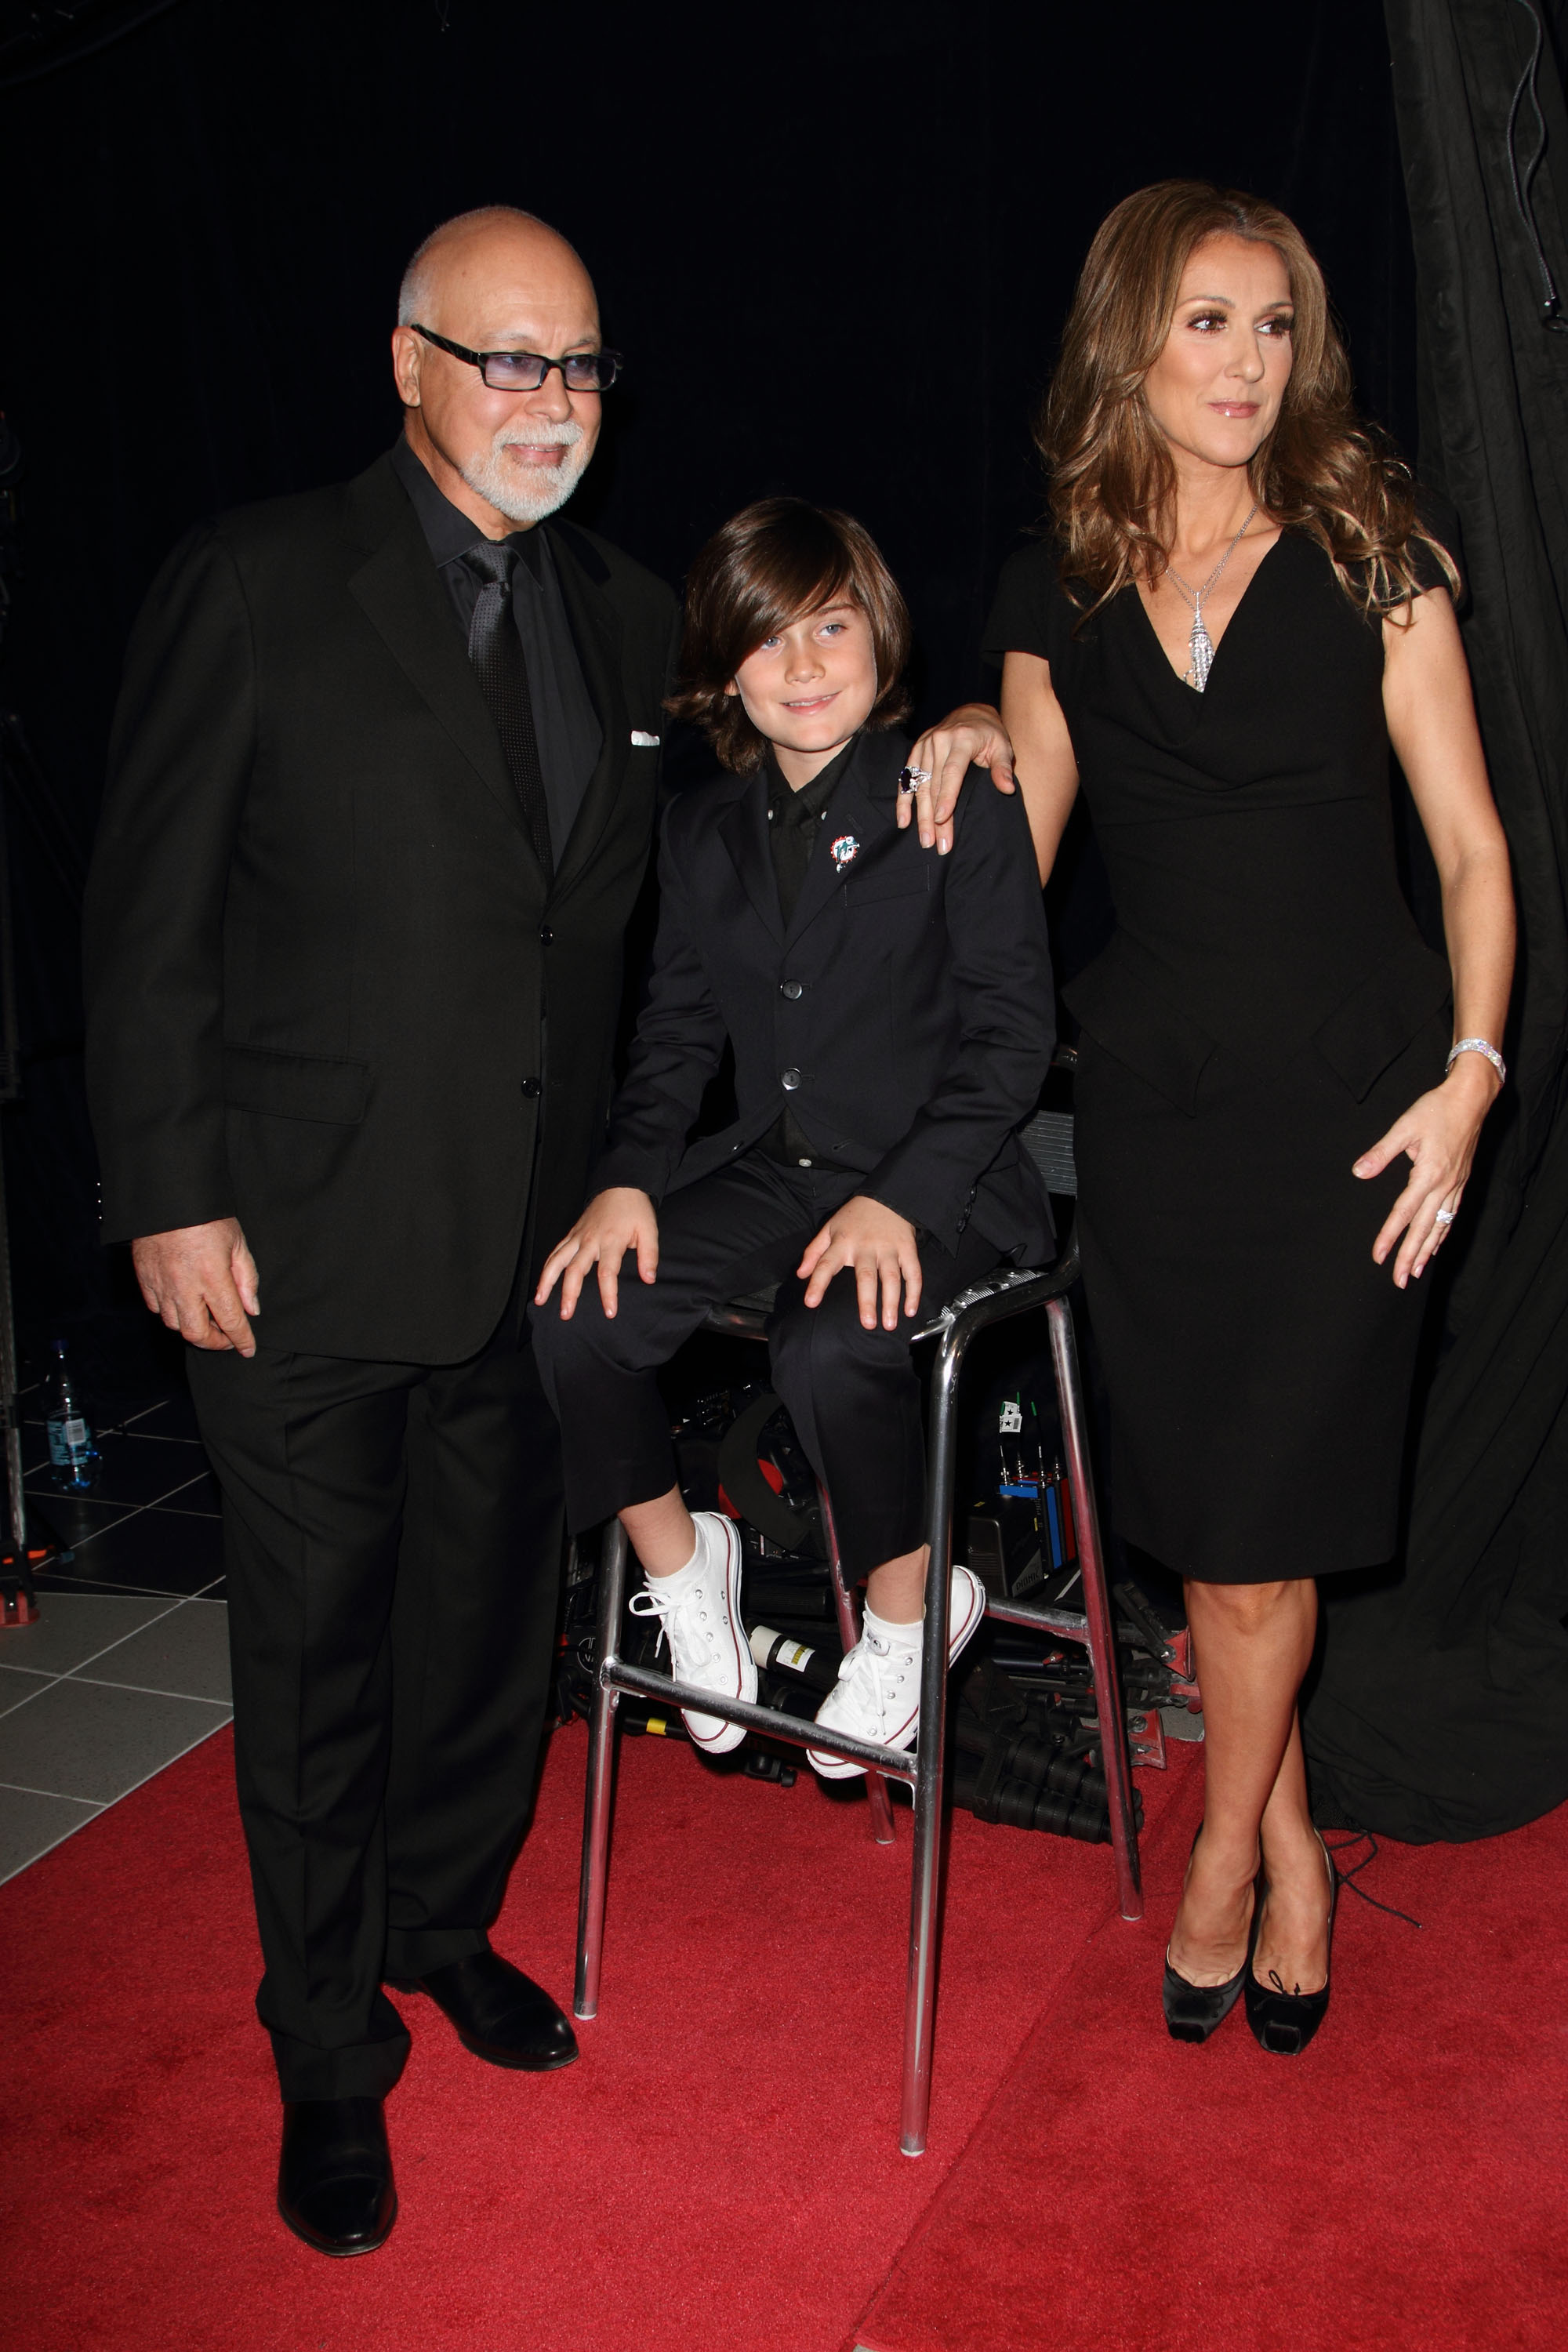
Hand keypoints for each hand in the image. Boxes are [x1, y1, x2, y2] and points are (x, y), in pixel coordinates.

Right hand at [132, 1218, 259, 1355]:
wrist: (167, 1196)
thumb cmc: (205, 1215)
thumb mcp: (237, 1242)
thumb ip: (246, 1278)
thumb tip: (252, 1308)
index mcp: (212, 1276)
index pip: (230, 1320)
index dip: (241, 1340)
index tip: (248, 1349)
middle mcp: (184, 1286)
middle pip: (196, 1333)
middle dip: (214, 1343)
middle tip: (226, 1337)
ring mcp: (161, 1284)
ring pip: (174, 1324)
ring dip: (193, 1328)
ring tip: (206, 1318)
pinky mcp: (145, 1278)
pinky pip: (156, 1308)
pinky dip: (171, 1313)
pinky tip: (183, 1304)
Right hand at [535, 1188, 658, 1319]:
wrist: (620, 1187)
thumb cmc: (635, 1210)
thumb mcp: (649, 1230)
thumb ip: (649, 1256)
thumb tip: (649, 1279)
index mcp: (611, 1240)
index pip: (607, 1272)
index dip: (608, 1294)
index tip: (609, 1312)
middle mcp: (590, 1240)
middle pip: (575, 1270)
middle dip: (569, 1294)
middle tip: (566, 1314)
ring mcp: (577, 1237)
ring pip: (557, 1260)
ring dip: (547, 1281)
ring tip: (540, 1300)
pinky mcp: (571, 1234)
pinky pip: (555, 1252)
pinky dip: (547, 1267)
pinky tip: (542, 1283)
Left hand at [797, 1196, 921, 1329]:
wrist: (887, 1196)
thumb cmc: (855, 1217)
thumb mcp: (829, 1228)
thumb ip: (814, 1252)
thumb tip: (801, 1274)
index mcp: (843, 1242)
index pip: (826, 1264)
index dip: (817, 1283)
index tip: (811, 1302)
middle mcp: (866, 1247)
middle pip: (866, 1276)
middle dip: (867, 1301)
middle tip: (868, 1324)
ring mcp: (889, 1248)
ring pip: (892, 1277)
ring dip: (892, 1302)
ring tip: (889, 1324)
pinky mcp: (907, 1249)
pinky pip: (913, 1273)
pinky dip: (914, 1292)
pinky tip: (910, 1310)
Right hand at [894, 703, 1015, 854]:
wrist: (970, 713)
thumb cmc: (989, 734)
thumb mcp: (1002, 746)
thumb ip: (1003, 767)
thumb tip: (1007, 788)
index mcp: (961, 739)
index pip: (952, 772)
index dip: (946, 797)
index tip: (941, 819)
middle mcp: (939, 741)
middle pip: (934, 785)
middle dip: (933, 817)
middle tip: (935, 843)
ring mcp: (925, 745)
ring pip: (920, 785)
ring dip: (920, 814)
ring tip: (925, 839)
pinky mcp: (916, 751)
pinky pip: (907, 778)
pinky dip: (904, 800)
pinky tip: (903, 820)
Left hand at [1353, 1056, 1498, 1286]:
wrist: (1470, 1099)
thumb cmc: (1435, 1110)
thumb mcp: (1404, 1127)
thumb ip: (1381, 1153)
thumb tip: (1359, 1172)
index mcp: (1428, 1174)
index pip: (1404, 1213)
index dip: (1390, 1236)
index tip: (1378, 1256)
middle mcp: (1445, 1186)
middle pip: (1424, 1228)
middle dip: (1410, 1256)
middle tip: (1400, 1281)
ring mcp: (1455, 1186)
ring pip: (1440, 1226)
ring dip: (1427, 1251)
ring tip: (1416, 1272)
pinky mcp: (1461, 1182)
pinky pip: (1451, 1215)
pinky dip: (1442, 1234)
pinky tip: (1436, 1246)